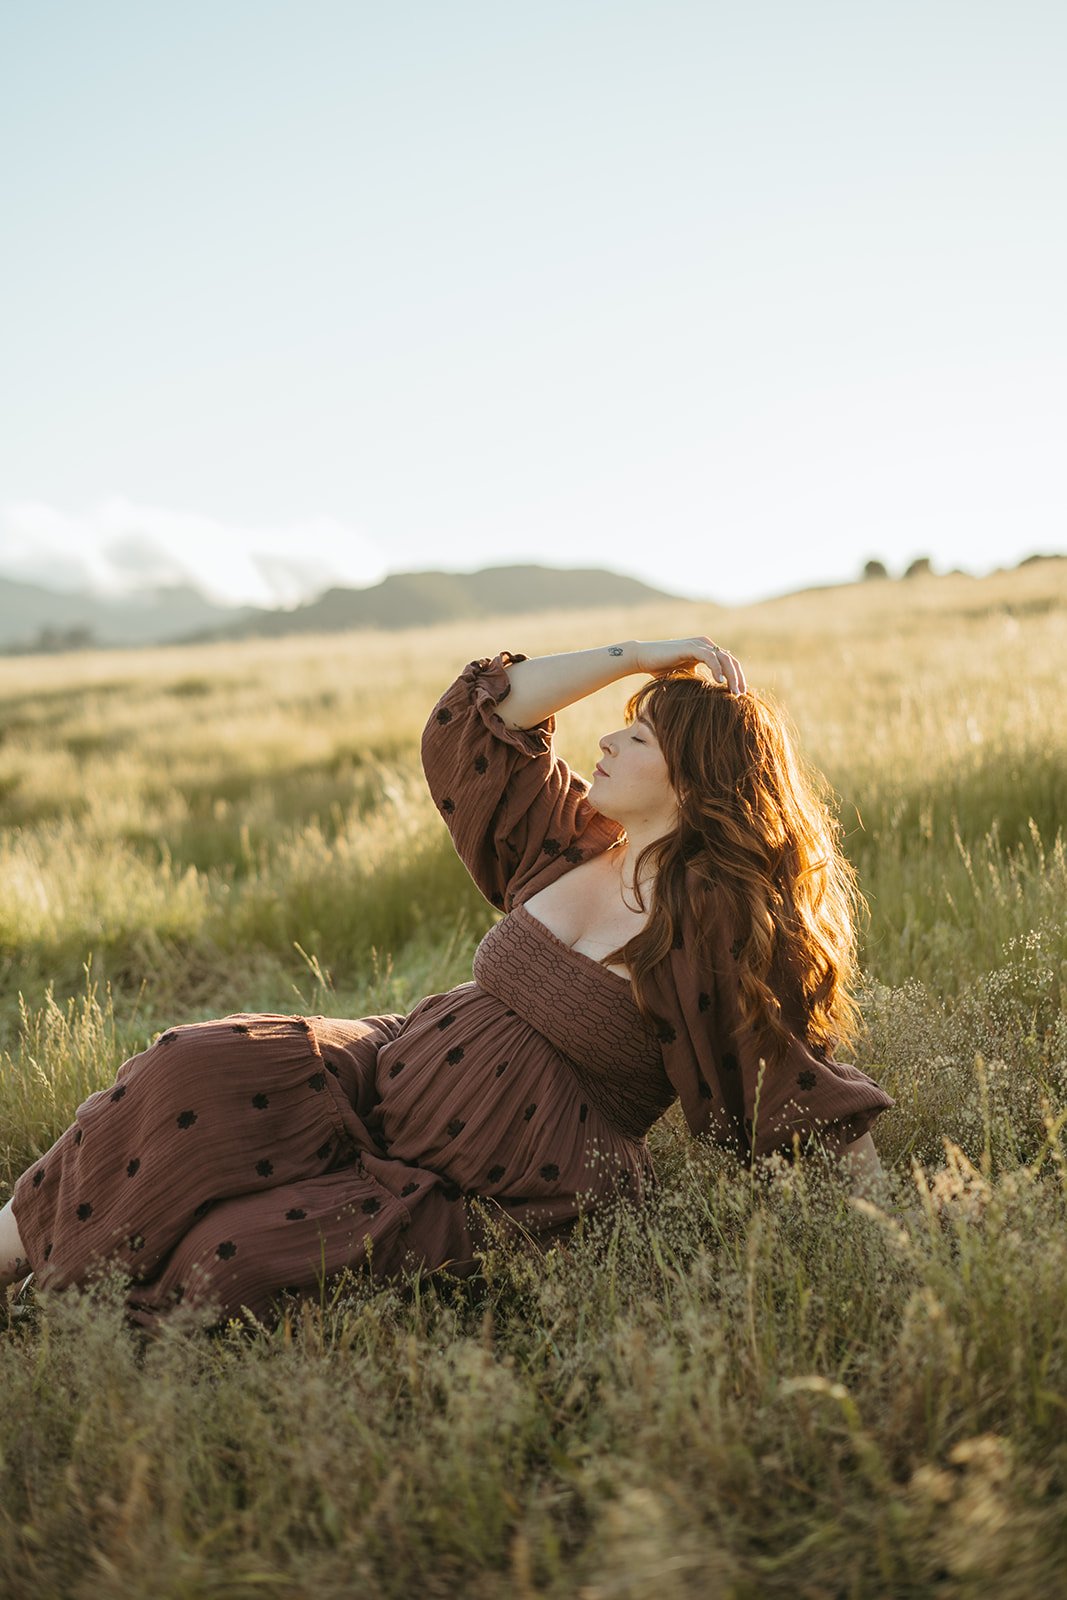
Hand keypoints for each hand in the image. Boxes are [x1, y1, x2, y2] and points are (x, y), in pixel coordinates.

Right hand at [632, 637, 746, 694]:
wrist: (643, 658)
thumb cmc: (661, 669)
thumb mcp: (686, 676)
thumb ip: (699, 681)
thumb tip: (713, 698)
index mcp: (706, 650)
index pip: (728, 663)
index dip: (737, 677)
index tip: (741, 694)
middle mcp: (705, 644)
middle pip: (730, 660)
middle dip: (738, 678)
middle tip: (742, 695)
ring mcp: (699, 644)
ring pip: (724, 658)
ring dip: (732, 676)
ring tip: (734, 692)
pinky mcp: (691, 647)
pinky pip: (710, 657)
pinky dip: (717, 669)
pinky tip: (720, 682)